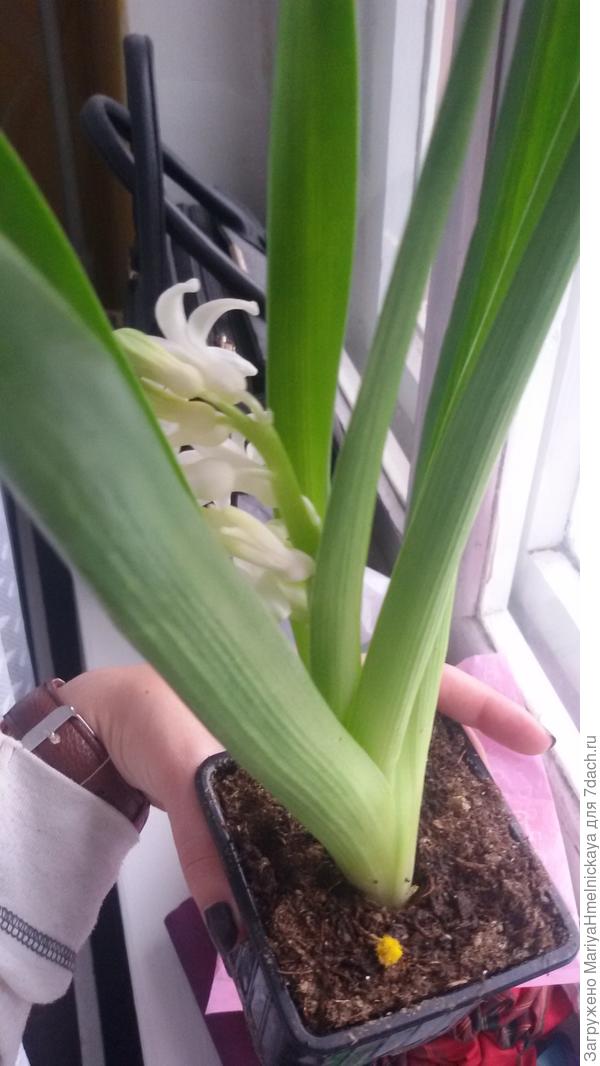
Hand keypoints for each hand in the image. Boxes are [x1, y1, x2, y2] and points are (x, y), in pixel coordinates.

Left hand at [59, 661, 551, 959]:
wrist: (106, 726)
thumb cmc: (151, 712)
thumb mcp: (182, 756)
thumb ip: (208, 831)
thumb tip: (237, 922)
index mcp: (318, 680)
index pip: (415, 680)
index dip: (479, 705)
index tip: (532, 740)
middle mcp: (326, 711)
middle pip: (410, 736)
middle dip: (457, 774)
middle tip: (489, 831)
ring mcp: (312, 742)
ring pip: (380, 772)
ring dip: (411, 814)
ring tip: (439, 870)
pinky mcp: (291, 773)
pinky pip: (341, 803)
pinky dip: (358, 835)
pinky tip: (367, 876)